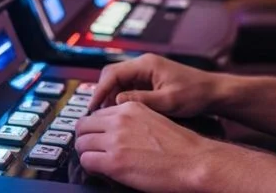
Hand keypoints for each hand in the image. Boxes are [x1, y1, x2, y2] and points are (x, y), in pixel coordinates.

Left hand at [76, 102, 275, 192]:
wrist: (194, 161)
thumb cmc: (181, 145)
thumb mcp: (155, 119)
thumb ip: (133, 120)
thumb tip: (117, 131)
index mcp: (131, 107)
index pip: (97, 112)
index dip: (94, 127)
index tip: (96, 135)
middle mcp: (120, 119)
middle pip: (83, 125)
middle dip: (85, 138)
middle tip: (92, 149)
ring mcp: (115, 139)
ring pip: (81, 142)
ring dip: (86, 152)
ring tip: (96, 160)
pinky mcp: (114, 161)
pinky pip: (86, 161)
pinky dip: (90, 166)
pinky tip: (101, 170)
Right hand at [88, 53, 217, 117]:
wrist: (213, 92)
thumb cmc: (195, 94)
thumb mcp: (168, 100)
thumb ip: (142, 101)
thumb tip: (117, 102)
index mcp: (146, 64)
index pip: (112, 73)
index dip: (99, 90)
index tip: (92, 108)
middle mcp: (143, 64)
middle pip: (112, 76)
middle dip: (103, 94)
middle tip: (97, 115)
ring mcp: (146, 72)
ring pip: (119, 83)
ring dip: (111, 98)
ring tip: (107, 118)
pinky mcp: (149, 81)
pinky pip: (128, 88)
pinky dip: (121, 100)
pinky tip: (121, 115)